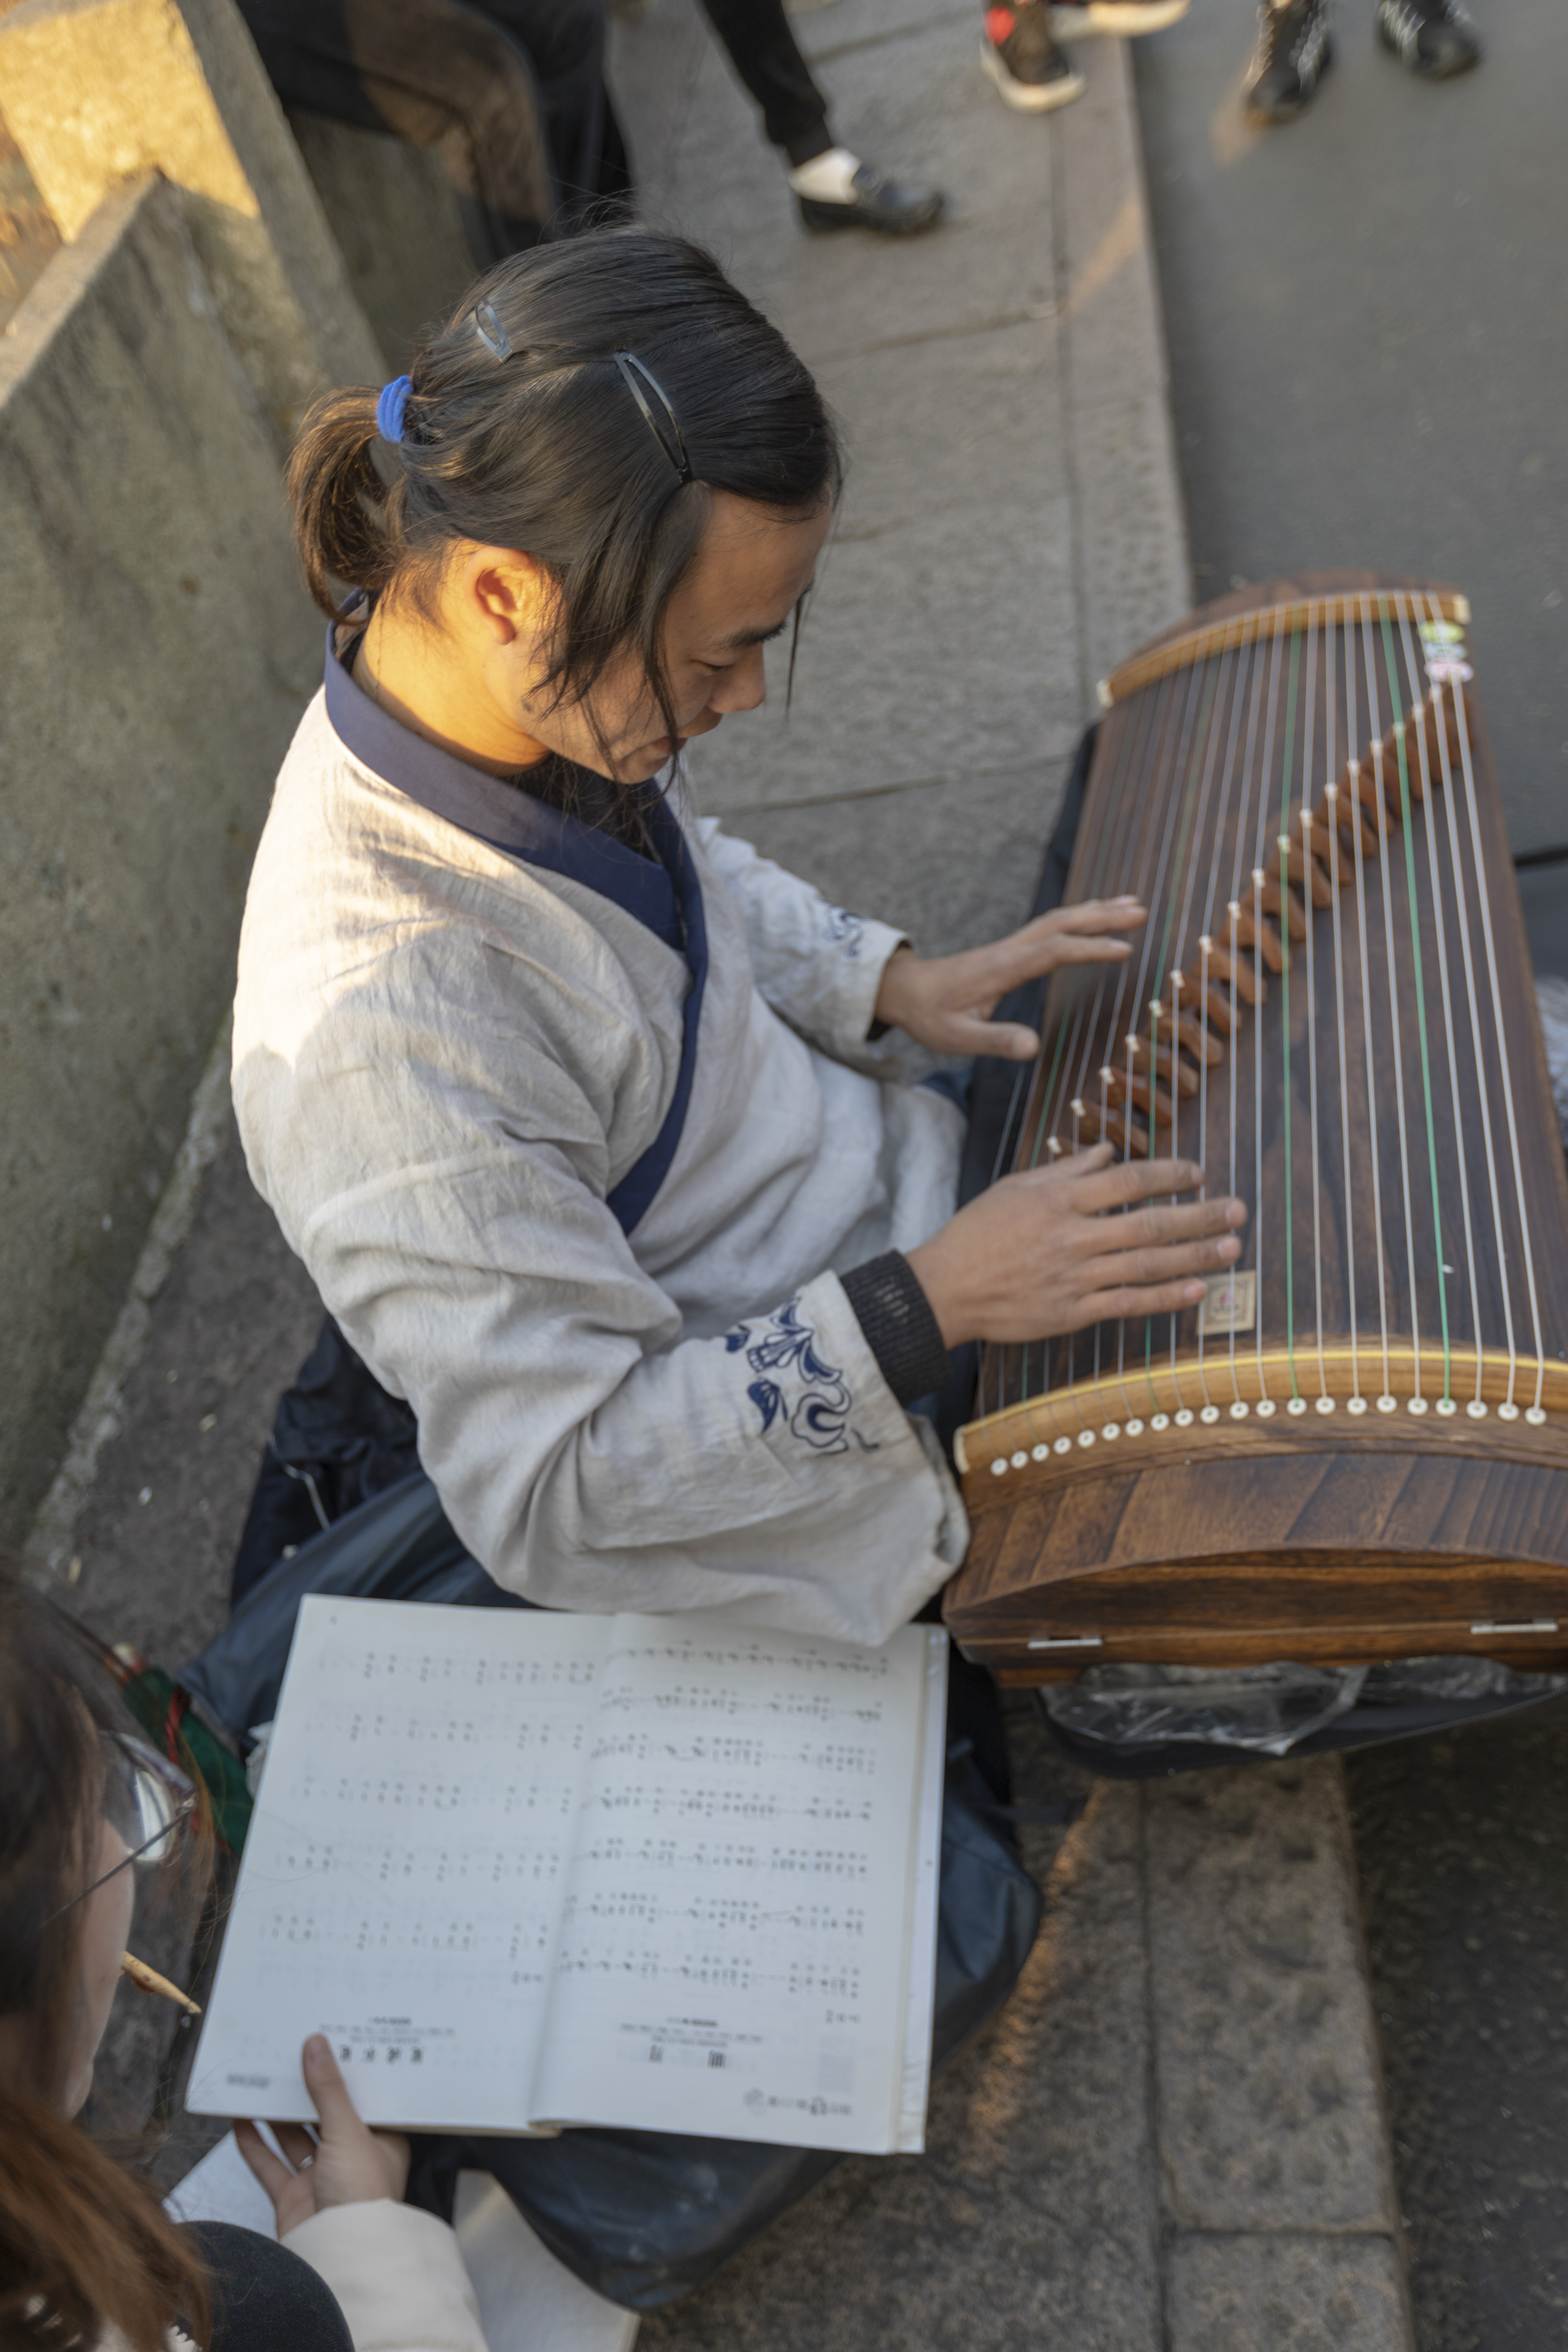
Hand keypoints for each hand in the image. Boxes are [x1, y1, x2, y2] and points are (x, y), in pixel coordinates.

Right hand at [236, 2034, 409, 2236]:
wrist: (338, 2256)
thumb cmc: (361, 2197)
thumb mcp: (348, 2132)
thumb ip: (328, 2090)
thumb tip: (316, 2045)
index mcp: (379, 2141)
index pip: (363, 2099)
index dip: (347, 2073)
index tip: (331, 2043)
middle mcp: (351, 2158)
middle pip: (324, 2115)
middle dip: (306, 2089)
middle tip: (288, 2054)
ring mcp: (320, 2179)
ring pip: (294, 2138)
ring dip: (276, 2113)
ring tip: (260, 2078)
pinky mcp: (293, 2198)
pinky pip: (270, 2165)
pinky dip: (254, 2144)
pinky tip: (240, 2120)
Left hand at [872, 899, 1146, 1058]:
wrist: (905, 991)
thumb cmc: (930, 1016)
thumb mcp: (957, 1039)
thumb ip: (995, 1041)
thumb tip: (1033, 1048)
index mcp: (1002, 968)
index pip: (1054, 951)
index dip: (1090, 949)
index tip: (1125, 949)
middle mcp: (1010, 950)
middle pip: (1062, 923)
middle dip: (1103, 916)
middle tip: (1143, 912)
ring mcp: (1011, 946)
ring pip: (1058, 919)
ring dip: (1095, 910)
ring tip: (1132, 905)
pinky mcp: (1011, 949)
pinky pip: (1051, 926)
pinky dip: (1078, 918)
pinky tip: (1095, 919)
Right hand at [906, 1145, 1246, 1348]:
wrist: (945, 1289)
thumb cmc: (977, 1233)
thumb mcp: (1016, 1187)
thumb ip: (1066, 1169)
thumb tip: (1109, 1151)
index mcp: (1060, 1199)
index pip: (1128, 1181)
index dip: (1169, 1174)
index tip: (1198, 1173)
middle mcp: (1073, 1236)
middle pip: (1149, 1223)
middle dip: (1200, 1215)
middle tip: (1238, 1210)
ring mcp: (1075, 1277)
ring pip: (1146, 1264)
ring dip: (1194, 1255)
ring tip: (1232, 1248)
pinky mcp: (1072, 1312)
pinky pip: (1127, 1304)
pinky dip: (1164, 1298)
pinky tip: (1196, 1290)